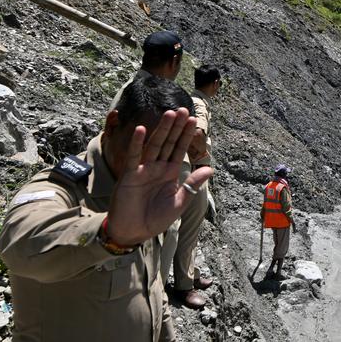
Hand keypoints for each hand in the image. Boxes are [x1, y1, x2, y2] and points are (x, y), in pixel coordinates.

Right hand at [107, 109, 213, 245]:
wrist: (133, 232)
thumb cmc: (155, 219)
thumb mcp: (178, 202)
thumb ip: (192, 185)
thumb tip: (210, 169)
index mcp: (170, 173)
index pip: (180, 150)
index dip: (186, 136)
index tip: (193, 120)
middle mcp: (157, 168)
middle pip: (169, 143)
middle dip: (176, 127)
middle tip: (184, 109)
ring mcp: (143, 170)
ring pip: (154, 145)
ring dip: (162, 130)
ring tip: (170, 114)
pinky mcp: (130, 175)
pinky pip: (134, 156)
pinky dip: (137, 143)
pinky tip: (142, 129)